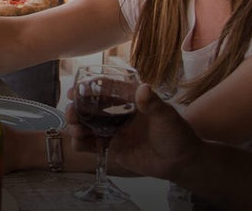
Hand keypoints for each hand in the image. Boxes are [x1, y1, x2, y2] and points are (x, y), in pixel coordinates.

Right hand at [67, 84, 200, 180]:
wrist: (181, 163)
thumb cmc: (178, 135)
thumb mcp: (166, 117)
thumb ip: (153, 104)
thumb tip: (143, 88)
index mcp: (129, 101)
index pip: (104, 90)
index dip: (86, 89)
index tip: (73, 91)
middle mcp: (118, 114)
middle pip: (90, 108)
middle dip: (75, 109)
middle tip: (71, 114)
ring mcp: (113, 131)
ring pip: (86, 125)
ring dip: (76, 126)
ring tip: (76, 130)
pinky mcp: (112, 147)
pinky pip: (91, 145)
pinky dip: (80, 144)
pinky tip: (78, 143)